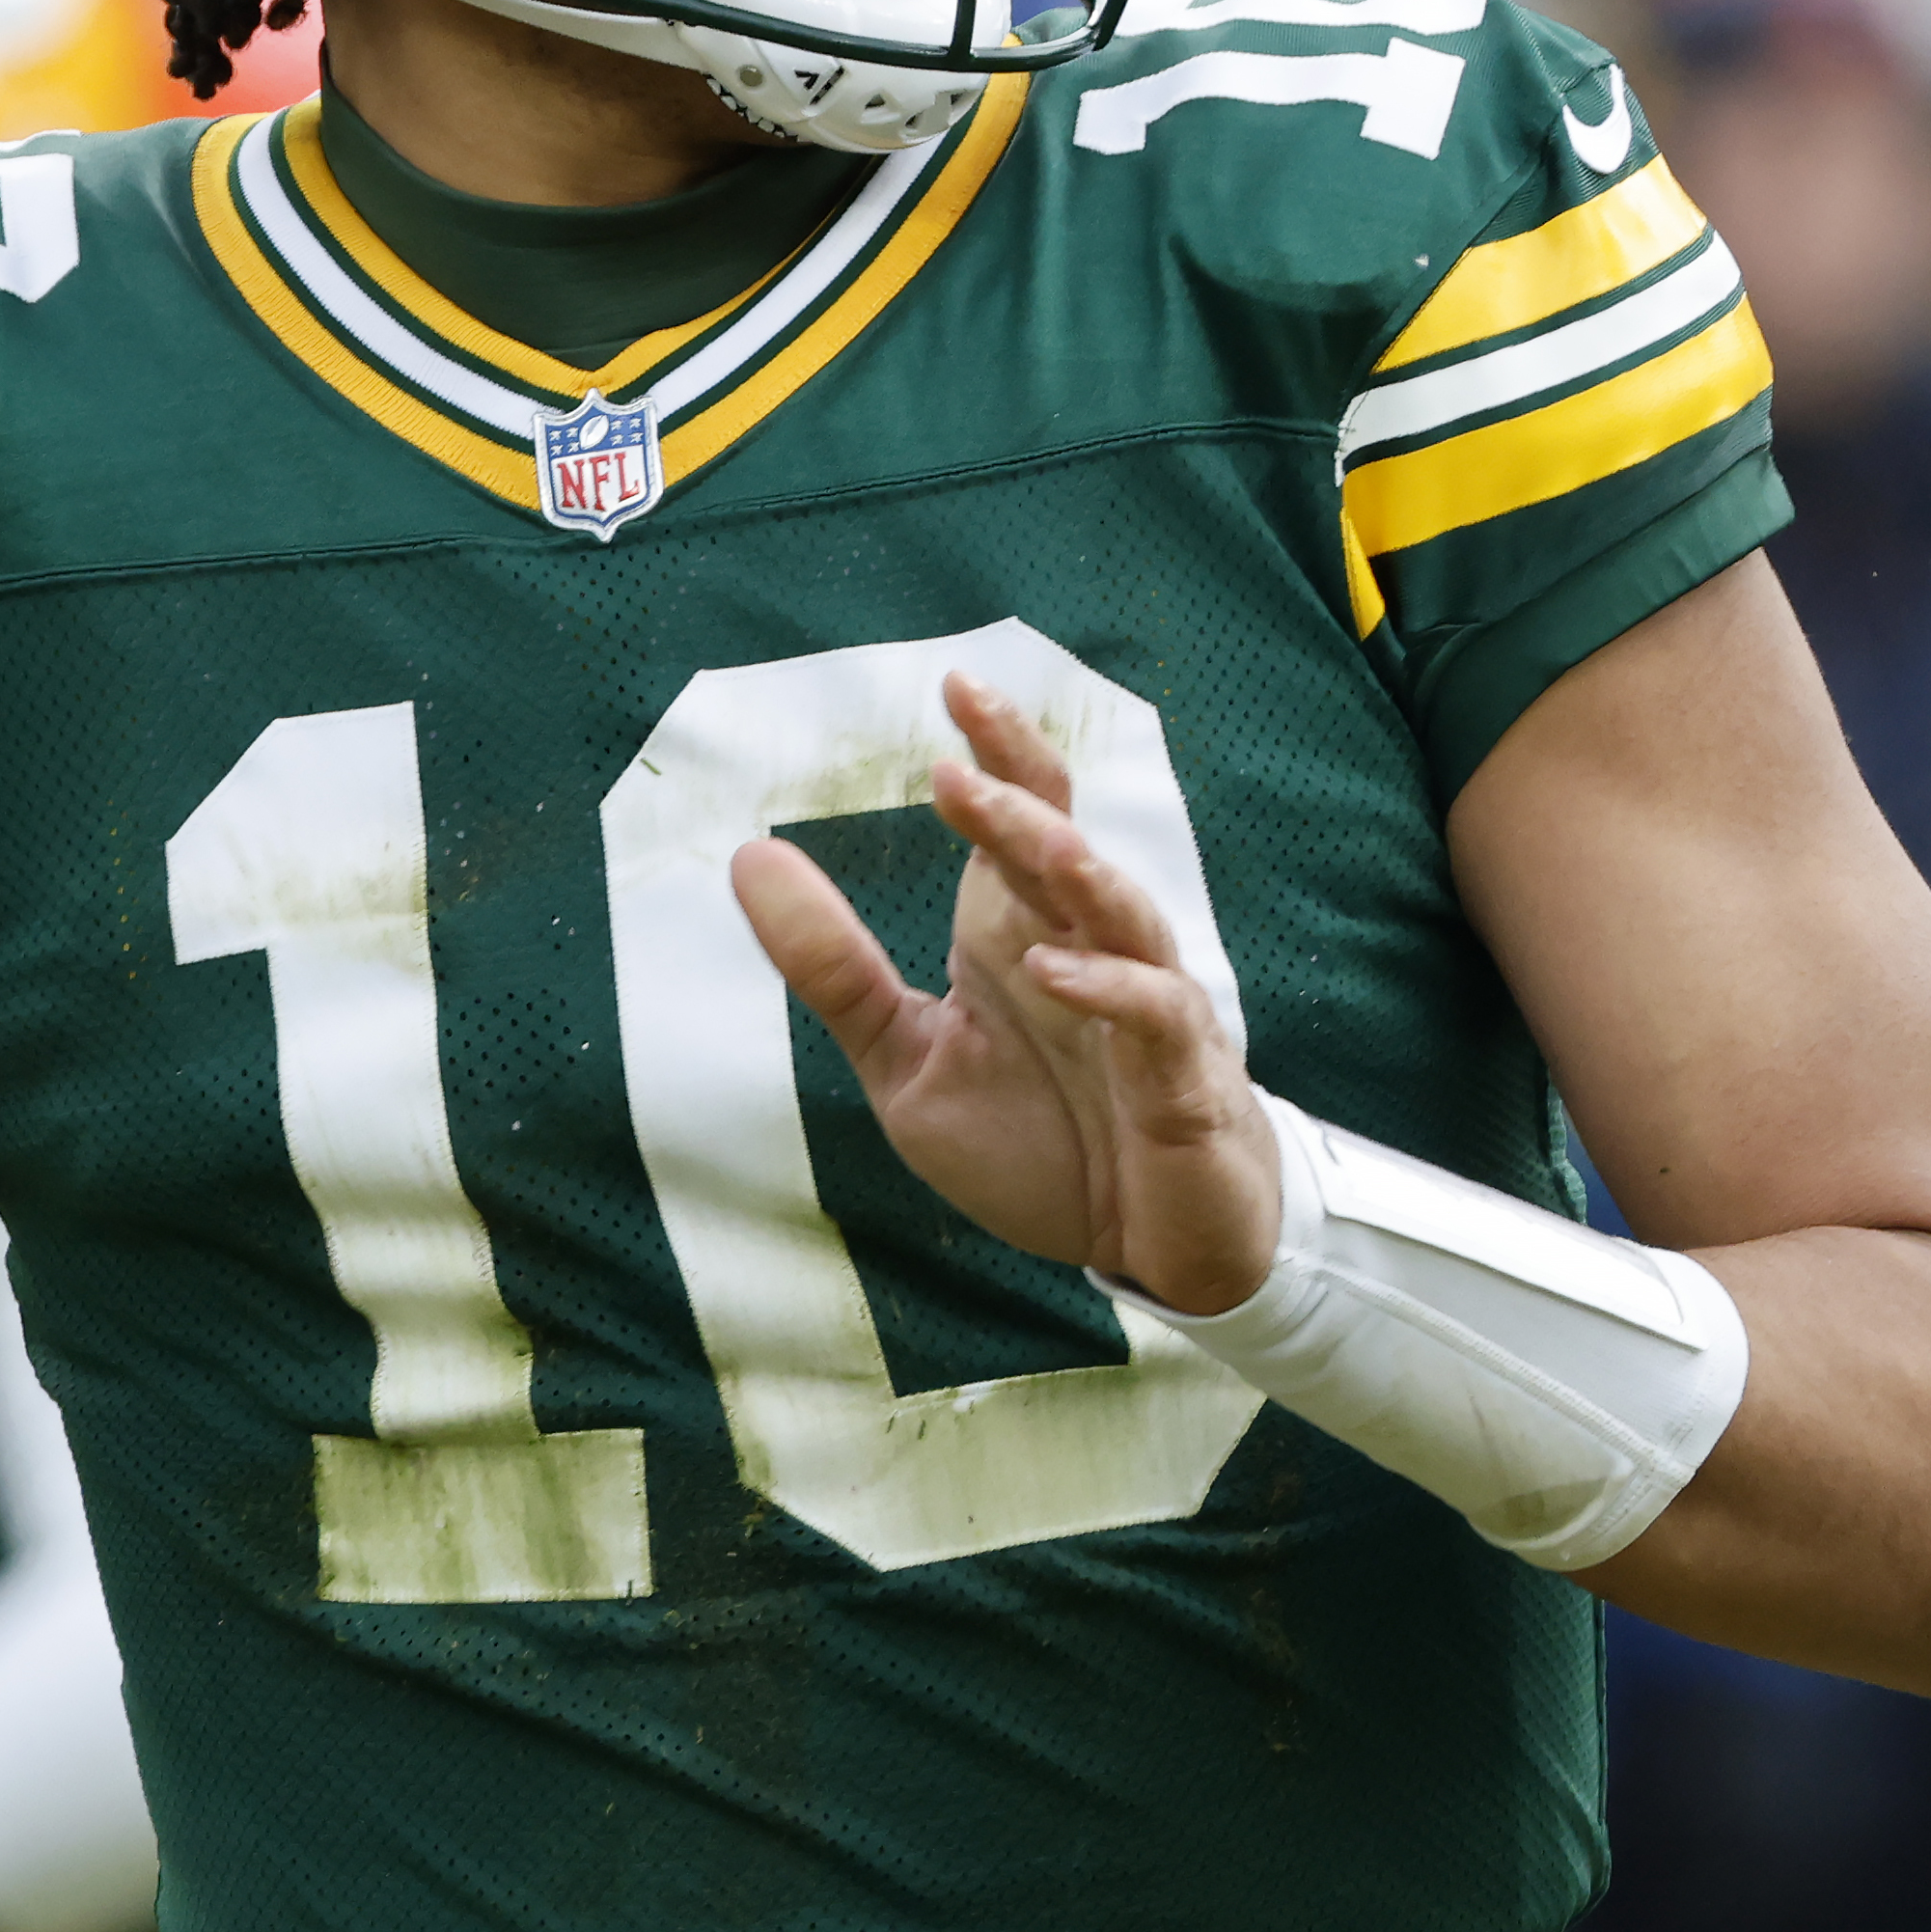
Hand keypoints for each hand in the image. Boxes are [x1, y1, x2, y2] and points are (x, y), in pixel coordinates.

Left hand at [730, 672, 1289, 1314]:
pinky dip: (1109, 987)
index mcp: (1020, 933)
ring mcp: (1142, 1010)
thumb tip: (749, 857)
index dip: (999, 752)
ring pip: (1121, 912)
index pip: (1020, 818)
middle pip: (1065, 844)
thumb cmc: (1040, 1144)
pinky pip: (1155, 1014)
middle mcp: (1085, 950)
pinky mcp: (1181, 1078)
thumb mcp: (906, 1061)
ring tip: (1017, 828)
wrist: (1145, 1246)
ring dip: (1072, 867)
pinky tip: (1050, 970)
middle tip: (962, 742)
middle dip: (1020, 789)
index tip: (954, 685)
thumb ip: (834, 969)